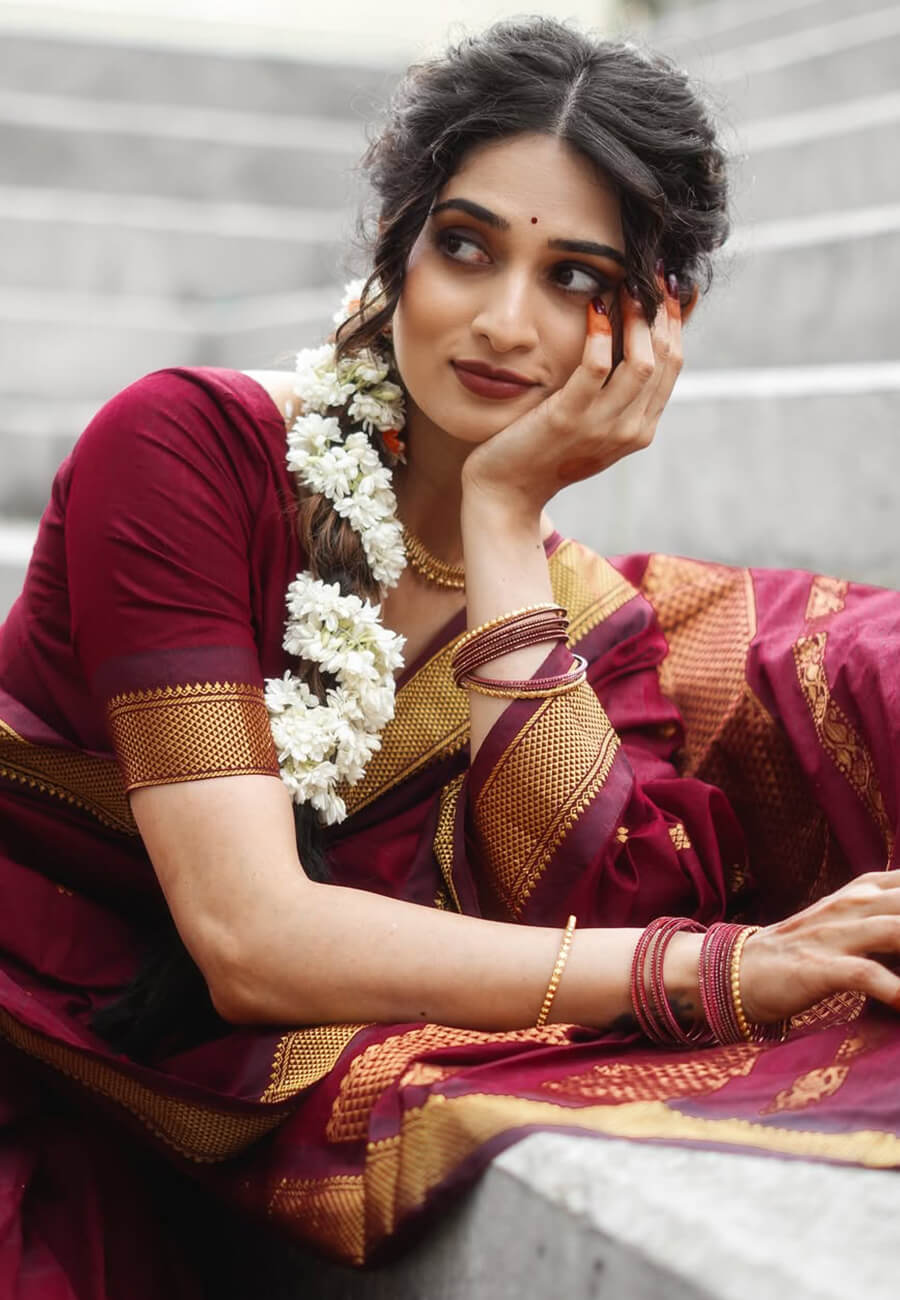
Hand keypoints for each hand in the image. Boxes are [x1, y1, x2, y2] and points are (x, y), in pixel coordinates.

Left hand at [462, 274, 682, 514]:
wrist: (506, 493)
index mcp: (639, 429)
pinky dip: (599, 334)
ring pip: (641, 362)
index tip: (666, 285)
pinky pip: (595, 369)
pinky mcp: (567, 420)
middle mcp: (629, 430)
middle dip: (662, 310)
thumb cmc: (541, 451)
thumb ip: (611, 389)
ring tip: (625, 284)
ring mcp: (601, 428)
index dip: (674, 320)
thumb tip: (628, 340)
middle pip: (665, 360)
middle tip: (652, 272)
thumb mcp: (588, 420)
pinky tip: (593, 307)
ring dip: (636, 317)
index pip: (673, 365)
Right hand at [740, 870, 899, 1023]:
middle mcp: (850, 906)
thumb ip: (885, 918)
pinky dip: (895, 989)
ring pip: (894, 930)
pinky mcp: (818, 968)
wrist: (737, 968)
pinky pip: (864, 974)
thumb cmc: (803, 949)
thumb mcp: (847, 920)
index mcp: (862, 892)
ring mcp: (832, 936)